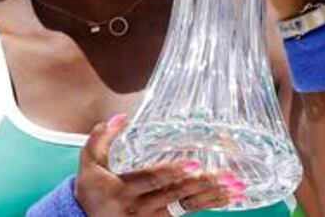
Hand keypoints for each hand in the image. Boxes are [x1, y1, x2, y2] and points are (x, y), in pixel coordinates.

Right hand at [75, 114, 247, 215]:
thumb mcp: (88, 162)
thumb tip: (121, 117)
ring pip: (185, 207)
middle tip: (227, 175)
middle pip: (175, 195)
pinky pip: (187, 214)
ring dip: (212, 197)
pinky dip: (208, 205)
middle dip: (202, 184)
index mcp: (122, 189)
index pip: (151, 180)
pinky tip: (226, 198)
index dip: (172, 172)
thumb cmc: (91, 187)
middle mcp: (138, 208)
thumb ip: (100, 138)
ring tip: (235, 188)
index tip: (194, 163)